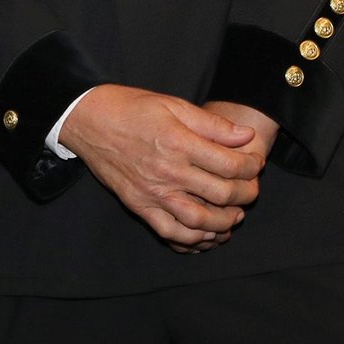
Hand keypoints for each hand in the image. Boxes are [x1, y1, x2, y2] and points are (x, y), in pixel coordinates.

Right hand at [59, 85, 264, 251]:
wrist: (87, 119)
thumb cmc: (130, 107)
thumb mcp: (173, 104)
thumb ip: (212, 123)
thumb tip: (245, 137)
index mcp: (179, 142)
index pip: (230, 165)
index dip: (251, 167)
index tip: (256, 164)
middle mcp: (168, 172)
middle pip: (222, 194)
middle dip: (247, 194)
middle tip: (252, 189)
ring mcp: (152, 193)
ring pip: (200, 221)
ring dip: (226, 222)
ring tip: (235, 215)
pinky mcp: (138, 205)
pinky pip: (171, 232)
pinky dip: (193, 239)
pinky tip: (206, 234)